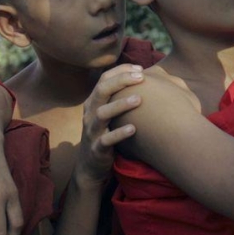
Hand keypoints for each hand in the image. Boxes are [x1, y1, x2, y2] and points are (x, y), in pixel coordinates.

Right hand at [76, 64, 143, 187]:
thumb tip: (142, 79)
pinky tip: (134, 129)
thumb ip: (118, 98)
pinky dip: (119, 133)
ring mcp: (92, 131)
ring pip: (102, 113)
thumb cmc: (106, 134)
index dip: (121, 71)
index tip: (140, 69)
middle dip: (121, 81)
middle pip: (101, 90)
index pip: (104, 79)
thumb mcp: (108, 114)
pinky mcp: (96, 148)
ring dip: (120, 105)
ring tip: (139, 99)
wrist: (90, 165)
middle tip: (141, 77)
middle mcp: (90, 113)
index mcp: (93, 102)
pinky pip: (106, 140)